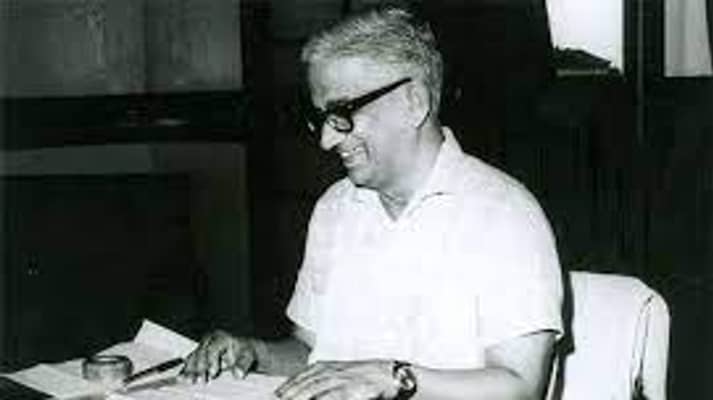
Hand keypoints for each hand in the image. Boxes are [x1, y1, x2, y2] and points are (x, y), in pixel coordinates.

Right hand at [180, 330, 255, 382]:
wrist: (242, 351)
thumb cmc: (246, 352)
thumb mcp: (248, 356)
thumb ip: (243, 364)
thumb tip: (238, 374)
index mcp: (221, 338)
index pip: (213, 349)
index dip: (211, 361)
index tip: (213, 374)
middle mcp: (210, 340)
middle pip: (201, 353)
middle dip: (199, 368)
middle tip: (200, 381)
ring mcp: (203, 346)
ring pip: (193, 357)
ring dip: (190, 370)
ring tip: (188, 381)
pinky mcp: (199, 354)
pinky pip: (190, 361)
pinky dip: (186, 370)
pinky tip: (181, 378)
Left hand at [275, 360, 398, 399]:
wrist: (391, 374)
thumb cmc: (366, 376)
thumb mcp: (342, 373)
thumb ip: (325, 378)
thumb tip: (308, 388)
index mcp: (328, 366)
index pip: (302, 376)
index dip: (288, 385)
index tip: (277, 394)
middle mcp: (332, 371)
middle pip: (304, 383)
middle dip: (289, 394)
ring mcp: (341, 379)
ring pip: (313, 390)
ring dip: (299, 397)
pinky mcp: (351, 389)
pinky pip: (331, 397)